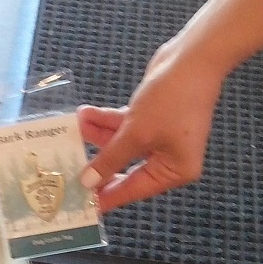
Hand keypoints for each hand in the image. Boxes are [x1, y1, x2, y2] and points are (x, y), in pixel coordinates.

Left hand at [78, 41, 224, 211]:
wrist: (192, 57)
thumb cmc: (170, 101)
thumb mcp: (136, 134)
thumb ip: (110, 159)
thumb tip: (88, 183)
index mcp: (174, 171)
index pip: (134, 190)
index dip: (106, 196)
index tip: (82, 206)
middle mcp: (169, 158)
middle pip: (125, 168)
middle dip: (98, 163)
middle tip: (70, 171)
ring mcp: (161, 138)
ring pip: (121, 144)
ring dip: (98, 136)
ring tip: (74, 130)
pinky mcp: (152, 119)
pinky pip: (125, 127)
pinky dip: (107, 121)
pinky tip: (86, 114)